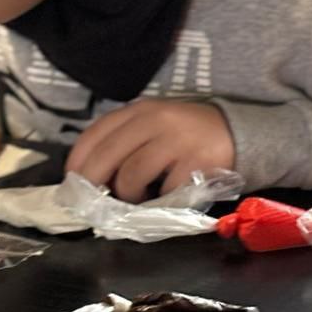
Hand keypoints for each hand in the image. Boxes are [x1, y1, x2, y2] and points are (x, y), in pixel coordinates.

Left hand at [65, 99, 235, 202]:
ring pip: (132, 175)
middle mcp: (156, 120)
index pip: (96, 133)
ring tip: (137, 198)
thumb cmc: (188, 135)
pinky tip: (164, 197)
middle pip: (107, 155)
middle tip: (92, 202)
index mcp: (141, 110)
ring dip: (128, 194)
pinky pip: (164, 191)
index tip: (72, 183)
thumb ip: (126, 141)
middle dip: (94, 183)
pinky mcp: (196, 164)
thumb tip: (91, 176)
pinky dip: (159, 201)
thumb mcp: (155, 126)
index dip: (77, 162)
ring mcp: (177, 141)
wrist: (238, 133)